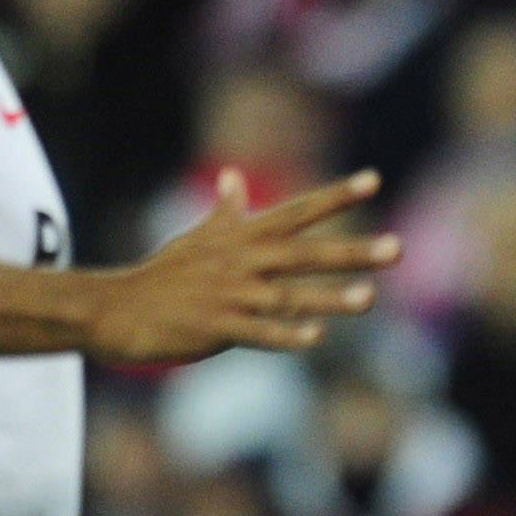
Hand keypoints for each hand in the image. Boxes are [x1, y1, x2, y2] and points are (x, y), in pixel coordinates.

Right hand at [83, 170, 394, 365]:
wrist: (117, 309)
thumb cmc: (163, 274)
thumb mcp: (197, 238)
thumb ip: (224, 212)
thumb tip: (231, 177)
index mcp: (243, 238)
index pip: (298, 212)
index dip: (336, 195)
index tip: (374, 179)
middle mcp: (243, 261)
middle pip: (307, 253)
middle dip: (353, 251)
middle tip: (398, 249)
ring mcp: (230, 294)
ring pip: (289, 296)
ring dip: (330, 298)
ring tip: (369, 298)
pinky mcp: (215, 327)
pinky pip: (258, 332)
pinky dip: (285, 335)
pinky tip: (316, 338)